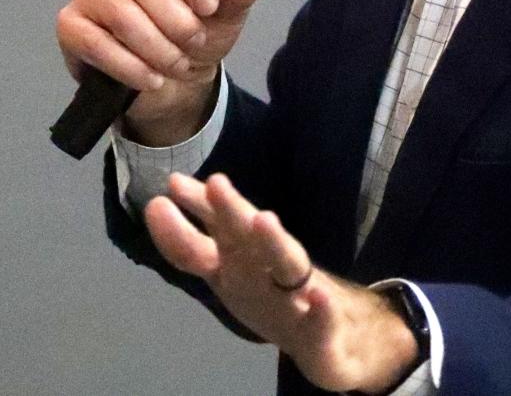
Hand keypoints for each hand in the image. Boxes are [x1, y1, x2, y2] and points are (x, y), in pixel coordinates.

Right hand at [56, 0, 278, 143]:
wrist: (171, 80)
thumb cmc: (199, 31)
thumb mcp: (228, 11)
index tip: (210, 6)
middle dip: (178, 22)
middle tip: (195, 43)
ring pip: (123, 16)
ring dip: (158, 50)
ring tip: (177, 64)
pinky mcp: (72, 24)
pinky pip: (96, 43)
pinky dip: (131, 67)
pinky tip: (151, 78)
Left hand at [145, 173, 418, 393]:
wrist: (331, 333)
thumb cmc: (272, 289)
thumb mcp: (232, 262)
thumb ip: (199, 232)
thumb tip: (172, 184)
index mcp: (244, 257)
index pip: (216, 228)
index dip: (196, 210)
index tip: (173, 184)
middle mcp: (269, 266)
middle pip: (248, 237)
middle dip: (232, 210)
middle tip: (215, 183)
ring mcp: (299, 294)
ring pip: (286, 264)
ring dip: (274, 243)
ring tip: (263, 220)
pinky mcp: (324, 329)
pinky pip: (322, 319)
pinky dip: (321, 307)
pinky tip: (317, 297)